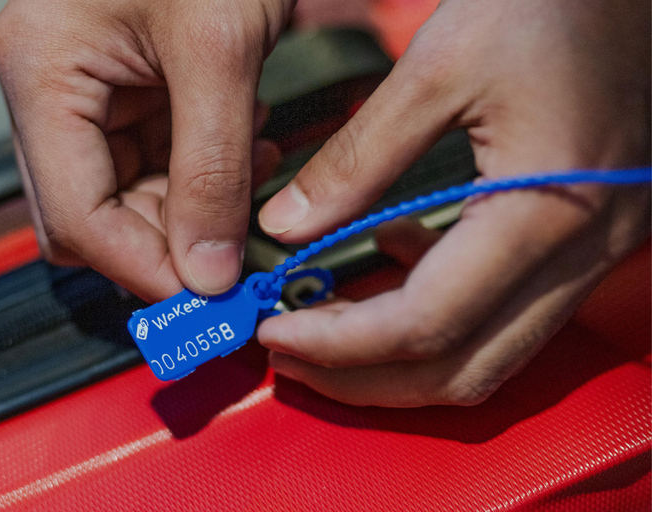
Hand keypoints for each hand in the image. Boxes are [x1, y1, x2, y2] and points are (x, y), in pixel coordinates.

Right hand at [0, 0, 289, 300]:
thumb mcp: (218, 51)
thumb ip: (211, 170)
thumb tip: (205, 270)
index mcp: (41, 74)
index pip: (77, 216)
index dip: (143, 268)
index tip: (205, 301)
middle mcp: (53, 90)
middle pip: (95, 216)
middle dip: (167, 244)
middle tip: (233, 264)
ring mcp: (91, 93)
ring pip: (131, 197)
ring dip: (193, 210)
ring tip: (250, 183)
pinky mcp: (133, 91)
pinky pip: (159, 163)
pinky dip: (205, 176)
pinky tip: (248, 150)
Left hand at [257, 0, 650, 405]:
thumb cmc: (551, 1)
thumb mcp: (438, 67)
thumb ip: (357, 159)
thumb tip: (286, 226)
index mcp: (545, 211)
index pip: (427, 323)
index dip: (339, 343)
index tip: (273, 332)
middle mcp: (580, 254)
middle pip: (460, 369)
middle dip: (362, 377)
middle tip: (286, 356)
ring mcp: (589, 255)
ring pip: (484, 356)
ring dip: (395, 360)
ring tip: (320, 331)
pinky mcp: (580, 241)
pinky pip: (503, 312)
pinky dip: (436, 311)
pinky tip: (389, 257)